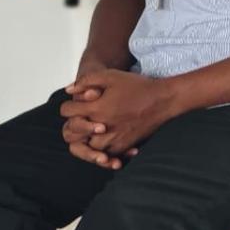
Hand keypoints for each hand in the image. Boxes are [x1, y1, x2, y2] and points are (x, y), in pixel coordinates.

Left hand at [61, 69, 182, 163]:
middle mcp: (102, 127)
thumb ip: (85, 81)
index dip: (67, 107)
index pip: (68, 112)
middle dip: (74, 127)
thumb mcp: (109, 76)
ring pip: (89, 147)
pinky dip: (102, 150)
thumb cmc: (136, 86)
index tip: (72, 106)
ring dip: (87, 140)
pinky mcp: (124, 146)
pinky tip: (105, 139)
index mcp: (96, 108)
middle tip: (79, 121)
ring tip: (91, 131)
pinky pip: (106, 154)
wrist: (161, 100)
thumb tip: (69, 91)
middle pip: (73, 135)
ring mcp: (113, 139)